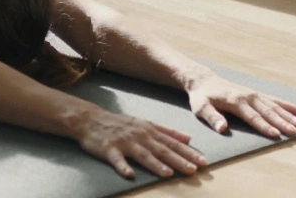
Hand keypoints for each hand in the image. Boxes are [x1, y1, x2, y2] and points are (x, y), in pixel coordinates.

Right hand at [74, 108, 207, 178]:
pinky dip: (123, 167)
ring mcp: (124, 142)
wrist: (91, 119)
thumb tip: (189, 138)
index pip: (173, 143)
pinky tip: (130, 175)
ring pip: (143, 154)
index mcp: (150, 130)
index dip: (189, 152)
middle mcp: (140, 135)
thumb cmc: (121, 123)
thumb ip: (167, 131)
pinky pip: (117, 160)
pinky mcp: (109, 149)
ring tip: (168, 173)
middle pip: (162, 149)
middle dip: (179, 160)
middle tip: (194, 170)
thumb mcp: (146, 123)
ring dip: (156, 164)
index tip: (204, 161)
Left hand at [186, 73, 295, 138]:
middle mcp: (248, 96)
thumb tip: (222, 128)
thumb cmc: (202, 97)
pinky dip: (288, 105)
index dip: (264, 126)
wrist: (204, 80)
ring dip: (288, 114)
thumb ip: (212, 117)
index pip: (252, 116)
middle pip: (267, 111)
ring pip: (275, 105)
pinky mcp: (256, 94)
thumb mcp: (201, 108)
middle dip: (282, 122)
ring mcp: (254, 94)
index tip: (275, 134)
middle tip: (295, 131)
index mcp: (235, 101)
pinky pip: (275, 100)